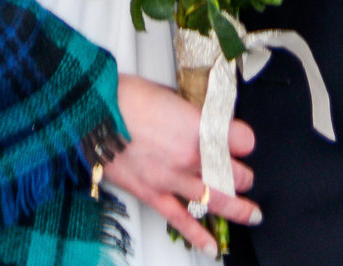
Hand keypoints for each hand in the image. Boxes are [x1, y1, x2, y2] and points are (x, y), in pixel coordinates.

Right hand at [103, 73, 259, 255]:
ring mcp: (171, 178)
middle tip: (245, 176)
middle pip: (231, 172)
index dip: (245, 140)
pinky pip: (180, 219)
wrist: (91, 114)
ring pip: (214, 198)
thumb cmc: (125, 97)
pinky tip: (212, 247)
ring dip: (237, 208)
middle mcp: (188, 155)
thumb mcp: (167, 94)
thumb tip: (198, 119)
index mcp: (196, 125)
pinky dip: (198, 235)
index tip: (245, 142)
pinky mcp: (152, 193)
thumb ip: (188, 112)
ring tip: (250, 213)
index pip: (240, 139)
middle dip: (242, 175)